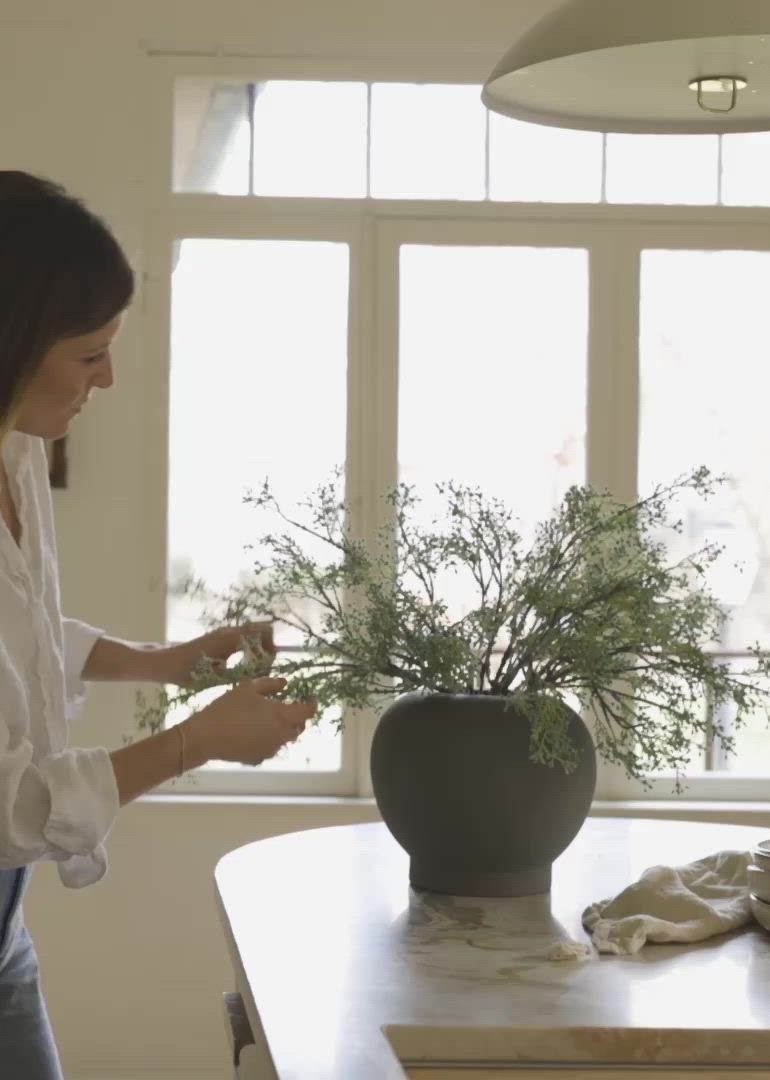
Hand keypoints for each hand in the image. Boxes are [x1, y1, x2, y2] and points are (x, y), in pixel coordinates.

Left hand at [156, 623, 275, 687]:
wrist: (165, 663)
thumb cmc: (188, 672)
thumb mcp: (216, 676)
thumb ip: (240, 672)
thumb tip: (259, 674)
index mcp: (231, 639)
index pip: (263, 632)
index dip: (271, 647)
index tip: (267, 665)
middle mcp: (229, 632)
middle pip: (261, 629)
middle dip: (268, 647)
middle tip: (264, 666)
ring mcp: (223, 633)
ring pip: (252, 633)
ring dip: (258, 647)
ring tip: (255, 667)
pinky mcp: (218, 638)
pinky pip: (242, 638)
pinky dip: (249, 648)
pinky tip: (242, 664)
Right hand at [185, 677, 315, 766]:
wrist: (206, 737)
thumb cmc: (228, 708)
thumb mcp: (248, 688)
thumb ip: (270, 684)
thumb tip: (285, 684)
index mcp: (282, 716)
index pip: (308, 712)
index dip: (312, 703)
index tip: (309, 697)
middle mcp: (282, 735)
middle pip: (298, 727)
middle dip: (296, 717)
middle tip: (285, 706)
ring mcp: (271, 749)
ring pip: (284, 738)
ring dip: (281, 728)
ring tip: (266, 719)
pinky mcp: (259, 758)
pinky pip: (270, 747)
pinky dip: (268, 739)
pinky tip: (254, 732)